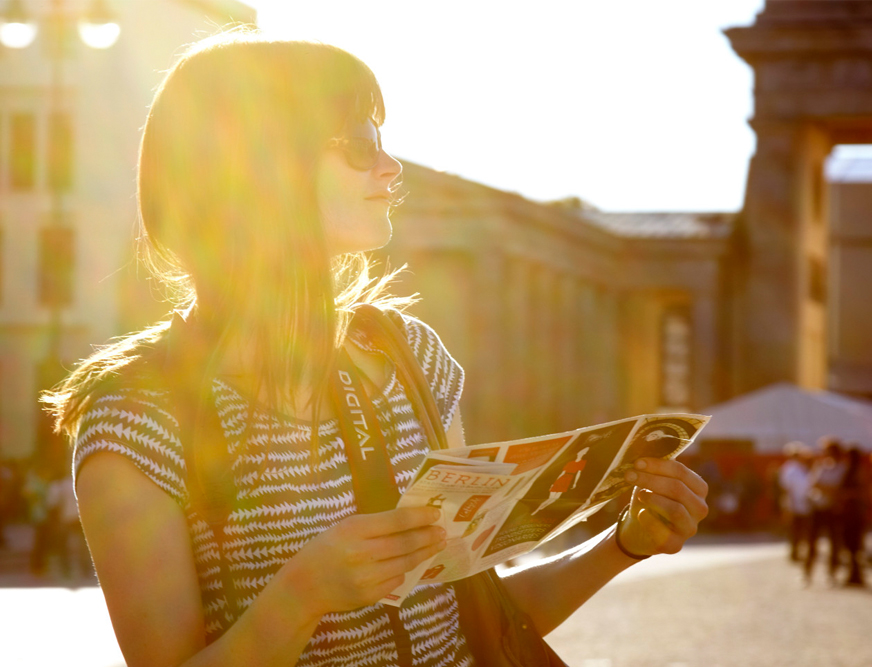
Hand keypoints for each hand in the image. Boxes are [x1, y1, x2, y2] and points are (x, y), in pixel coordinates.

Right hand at [290, 506, 446, 614]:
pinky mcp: (369, 596)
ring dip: (424, 553)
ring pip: (405, 563)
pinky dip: (405, 570)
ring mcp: (366, 577)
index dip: (419, 517)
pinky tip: (412, 563)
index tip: (436, 513)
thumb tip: (410, 520)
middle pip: (405, 544)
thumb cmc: (325, 549)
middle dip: (428, 537)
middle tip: (443, 532)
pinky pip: (396, 580)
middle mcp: (361, 553)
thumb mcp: (344, 527)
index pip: (396, 521)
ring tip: (436, 545)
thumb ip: (374, 524)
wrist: (303, 586)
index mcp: (353, 529)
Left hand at [617, 458, 707, 556]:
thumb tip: (645, 443)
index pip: (681, 472)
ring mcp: (690, 528)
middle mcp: (700, 509)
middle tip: (630, 475)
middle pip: (678, 489)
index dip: (658, 465)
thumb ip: (654, 466)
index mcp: (698, 488)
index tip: (637, 462)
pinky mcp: (675, 545)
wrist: (637, 528)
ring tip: (639, 495)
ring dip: (652, 498)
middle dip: (651, 479)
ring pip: (675, 509)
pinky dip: (649, 520)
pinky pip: (664, 532)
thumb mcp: (652, 480)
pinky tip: (640, 514)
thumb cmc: (648, 498)